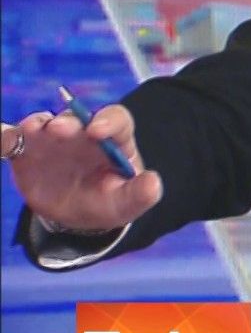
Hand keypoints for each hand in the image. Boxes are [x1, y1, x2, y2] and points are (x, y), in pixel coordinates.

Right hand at [3, 104, 161, 230]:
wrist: (75, 213)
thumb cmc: (107, 201)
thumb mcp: (126, 203)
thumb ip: (140, 194)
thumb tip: (154, 184)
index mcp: (113, 140)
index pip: (116, 120)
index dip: (108, 121)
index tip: (98, 131)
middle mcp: (81, 133)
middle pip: (76, 119)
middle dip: (68, 122)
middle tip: (59, 129)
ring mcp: (50, 139)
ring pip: (41, 123)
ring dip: (34, 124)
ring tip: (30, 130)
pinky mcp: (24, 150)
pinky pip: (10, 139)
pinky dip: (3, 136)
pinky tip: (1, 140)